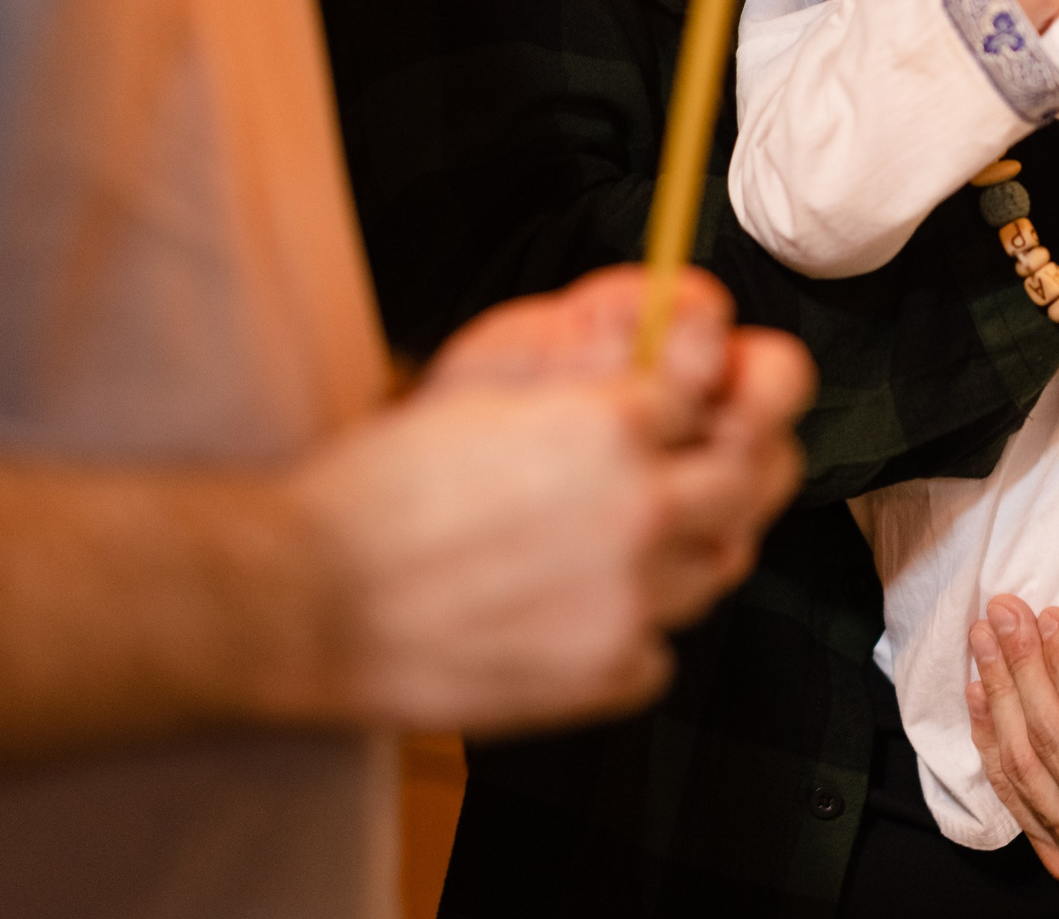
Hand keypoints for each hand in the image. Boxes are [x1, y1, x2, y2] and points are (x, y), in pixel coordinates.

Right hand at [287, 268, 810, 738]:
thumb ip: (583, 389)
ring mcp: (631, 599)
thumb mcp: (483, 393)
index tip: (691, 402)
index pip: (712, 391)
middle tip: (715, 462)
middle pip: (749, 478)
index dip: (700, 393)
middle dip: (740, 462)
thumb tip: (645, 386)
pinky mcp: (607, 672)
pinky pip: (663, 651)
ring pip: (720, 567)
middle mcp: (639, 510)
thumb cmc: (375, 493)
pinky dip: (640, 633)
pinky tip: (587, 614)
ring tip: (640, 542)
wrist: (309, 597)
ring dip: (694, 548)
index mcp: (608, 424)